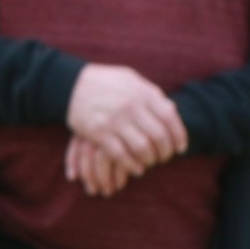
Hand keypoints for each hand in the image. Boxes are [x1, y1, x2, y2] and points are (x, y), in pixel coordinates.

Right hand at [62, 61, 183, 196]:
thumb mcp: (131, 80)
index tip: (179, 148)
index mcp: (143, 93)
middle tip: (164, 158)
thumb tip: (171, 109)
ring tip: (150, 163)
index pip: (170, 118)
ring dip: (150, 160)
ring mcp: (115, 120)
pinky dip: (132, 165)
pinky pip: (121, 155)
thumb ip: (151, 94)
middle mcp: (132, 107)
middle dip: (165, 152)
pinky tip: (136, 169)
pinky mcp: (99, 132)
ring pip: (142, 148)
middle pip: (159, 136)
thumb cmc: (104, 82)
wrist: (70, 84)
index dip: (179, 136)